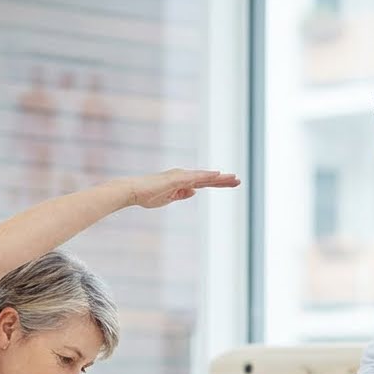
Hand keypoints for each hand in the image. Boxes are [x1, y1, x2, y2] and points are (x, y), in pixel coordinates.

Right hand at [125, 168, 239, 208]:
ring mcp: (181, 176)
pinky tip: (217, 175)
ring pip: (204, 176)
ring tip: (234, 178)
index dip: (219, 184)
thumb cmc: (148, 195)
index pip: (205, 183)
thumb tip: (194, 192)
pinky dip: (207, 176)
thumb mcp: (169, 198)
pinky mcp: (176, 178)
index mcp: (183, 182)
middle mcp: (184, 176)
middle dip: (224, 180)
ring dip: (219, 178)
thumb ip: (181, 194)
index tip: (232, 184)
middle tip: (239, 181)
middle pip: (208, 178)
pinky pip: (195, 177)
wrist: (133, 191)